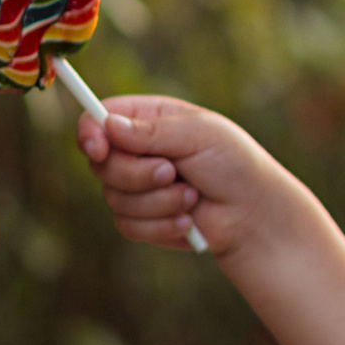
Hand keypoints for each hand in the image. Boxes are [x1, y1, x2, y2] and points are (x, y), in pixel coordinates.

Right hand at [76, 95, 292, 256]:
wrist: (254, 215)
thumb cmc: (234, 164)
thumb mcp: (200, 135)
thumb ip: (153, 131)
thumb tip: (108, 125)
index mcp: (148, 120)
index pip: (98, 119)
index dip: (90, 134)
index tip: (100, 150)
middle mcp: (137, 152)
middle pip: (101, 164)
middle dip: (137, 174)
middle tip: (172, 172)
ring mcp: (137, 187)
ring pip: (113, 198)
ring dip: (158, 201)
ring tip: (193, 196)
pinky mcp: (141, 219)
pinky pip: (127, 225)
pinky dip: (161, 224)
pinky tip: (189, 220)